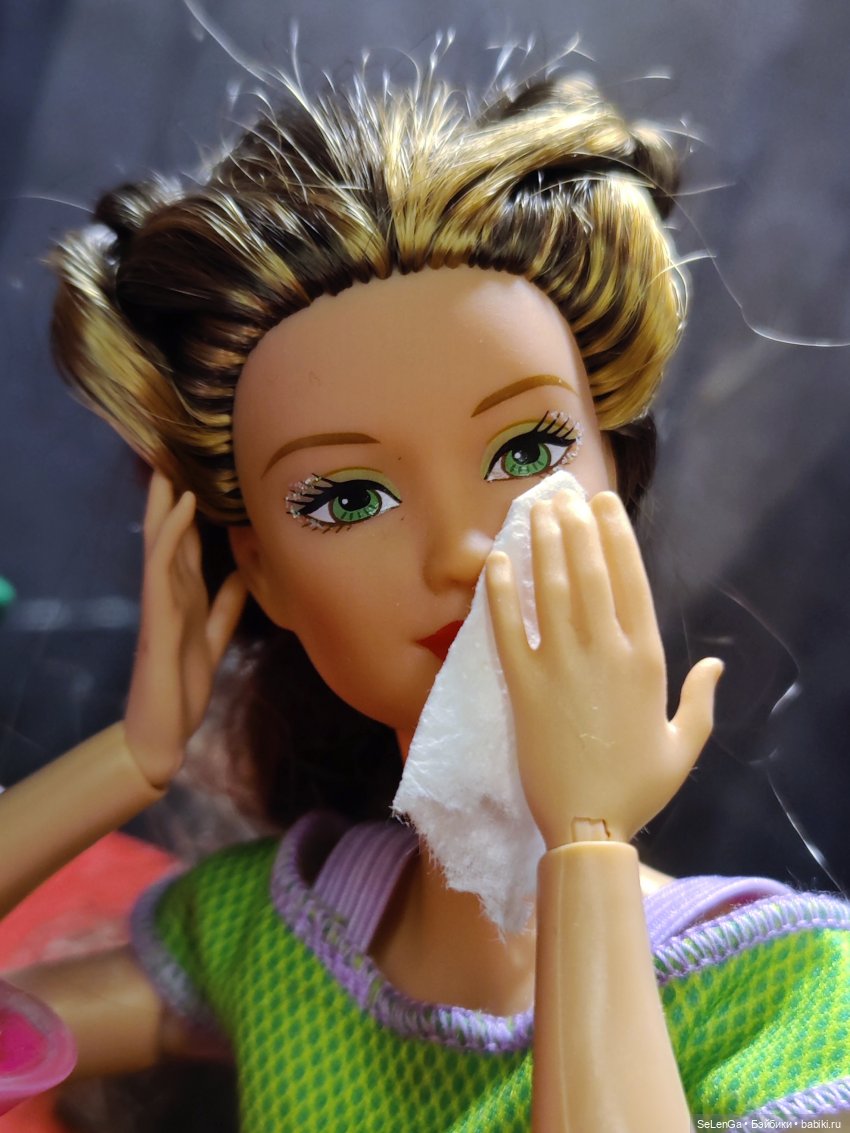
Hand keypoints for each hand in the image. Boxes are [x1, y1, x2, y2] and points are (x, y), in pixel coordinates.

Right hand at [123, 471, 246, 788]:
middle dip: (171, 496)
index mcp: (184, 596)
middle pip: (170, 534)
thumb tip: (243, 574)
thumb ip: (226, 608)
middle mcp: (170, 592)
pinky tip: (184, 505)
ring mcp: (161, 600)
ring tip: (170, 466)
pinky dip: (172, 532)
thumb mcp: (214, 639)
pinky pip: (163, 565)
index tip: (199, 474)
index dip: (191, 510)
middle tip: (175, 454)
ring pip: (162, 540)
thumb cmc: (183, 685)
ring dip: (165, 502)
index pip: (186, 543)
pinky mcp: (158, 614)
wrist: (164, 728)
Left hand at [485, 490, 721, 848]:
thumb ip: (701, 701)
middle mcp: (604, 651)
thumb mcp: (685, 745)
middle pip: (588, 572)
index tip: (604, 503)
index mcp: (645, 660)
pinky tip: (495, 560)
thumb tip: (717, 664)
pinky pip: (506, 629)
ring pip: (550, 589)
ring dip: (543, 544)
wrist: (588, 825)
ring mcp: (560, 666)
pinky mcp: (521, 686)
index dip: (616, 537)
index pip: (630, 581)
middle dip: (576, 526)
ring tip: (535, 509)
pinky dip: (499, 592)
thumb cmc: (638, 787)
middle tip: (562, 492)